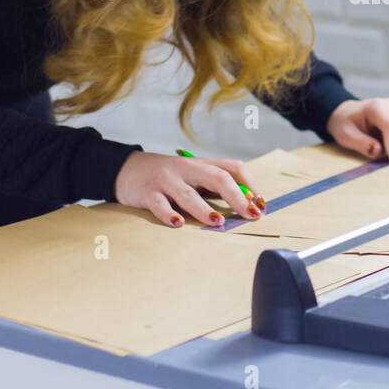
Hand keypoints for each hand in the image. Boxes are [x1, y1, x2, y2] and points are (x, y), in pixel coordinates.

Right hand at [114, 151, 264, 226]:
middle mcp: (186, 168)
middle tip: (250, 214)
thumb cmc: (169, 178)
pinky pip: (160, 205)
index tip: (261, 204)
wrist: (127, 169)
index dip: (250, 185)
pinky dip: (169, 215)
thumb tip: (246, 205)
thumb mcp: (193, 177)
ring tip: (218, 221)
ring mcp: (166, 180)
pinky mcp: (147, 193)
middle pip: (217, 177)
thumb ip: (214, 188)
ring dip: (205, 208)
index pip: (233, 168)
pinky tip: (179, 224)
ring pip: (189, 193)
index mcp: (202, 164)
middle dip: (236, 196)